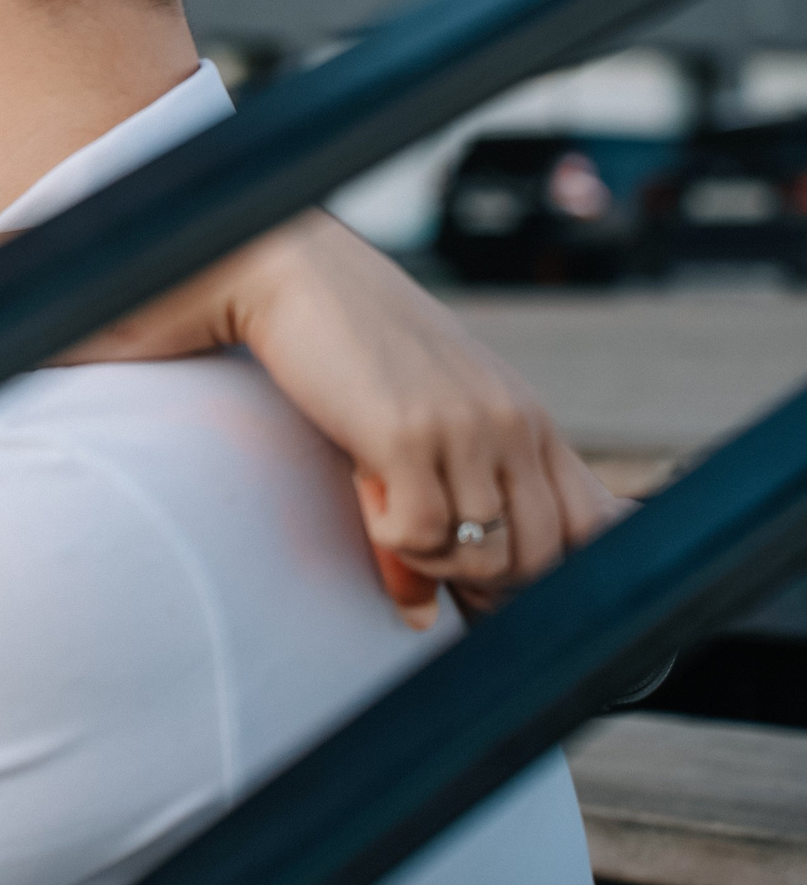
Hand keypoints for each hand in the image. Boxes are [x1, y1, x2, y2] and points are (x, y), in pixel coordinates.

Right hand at [64, 210, 625, 626]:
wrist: (291, 271)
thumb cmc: (350, 342)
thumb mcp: (423, 414)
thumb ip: (445, 498)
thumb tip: (419, 614)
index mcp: (526, 416)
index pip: (594, 526)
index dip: (550, 573)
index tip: (490, 583)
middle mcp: (512, 423)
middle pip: (540, 557)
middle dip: (481, 582)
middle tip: (423, 552)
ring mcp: (465, 429)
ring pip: (483, 557)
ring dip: (429, 559)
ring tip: (386, 512)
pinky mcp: (406, 435)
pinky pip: (420, 538)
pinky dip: (389, 540)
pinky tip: (363, 492)